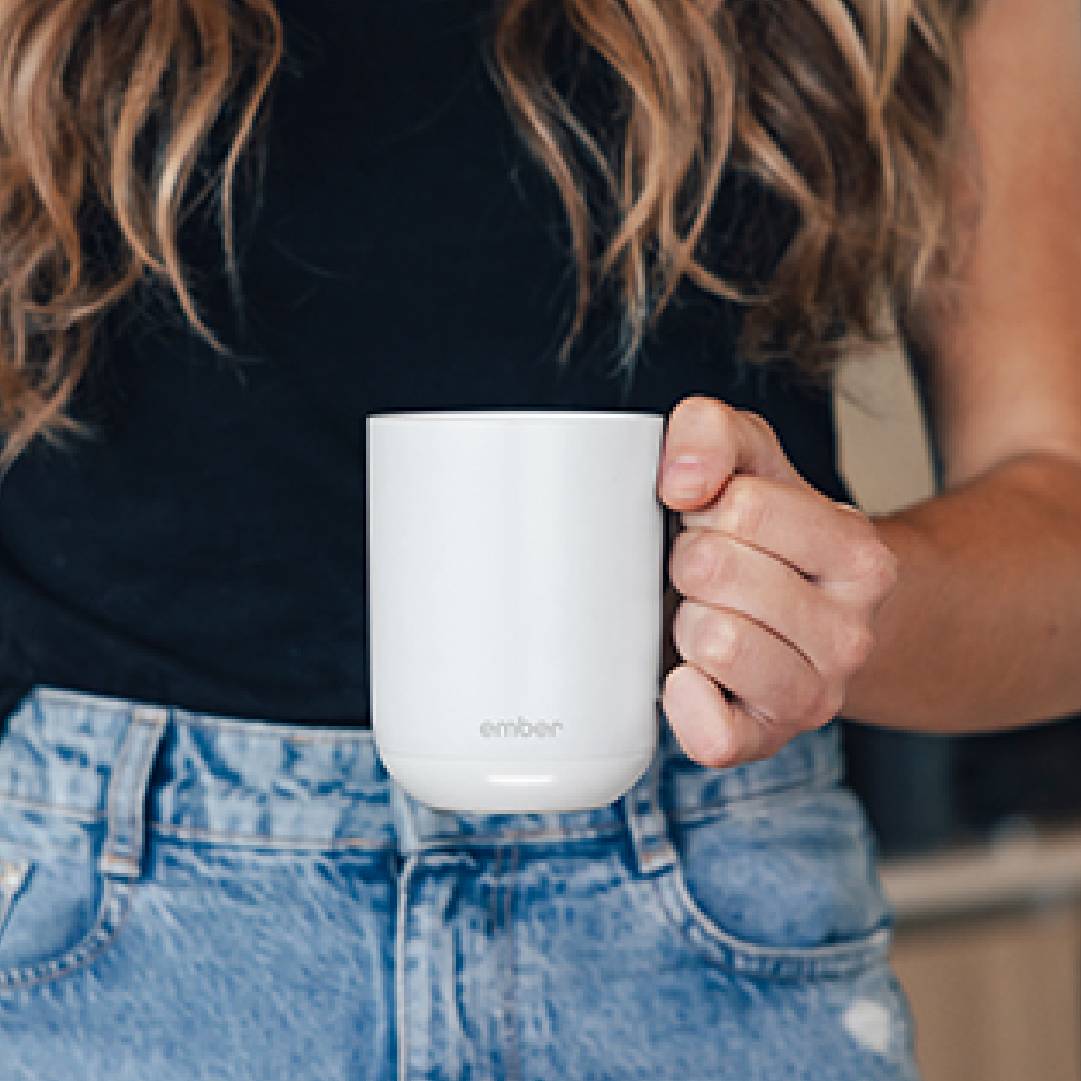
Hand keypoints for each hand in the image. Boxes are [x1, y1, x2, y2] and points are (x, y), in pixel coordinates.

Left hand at [657, 396, 899, 767]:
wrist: (815, 619)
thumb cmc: (771, 540)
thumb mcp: (753, 460)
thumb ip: (713, 431)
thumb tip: (685, 479)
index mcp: (859, 554)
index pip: (742, 506)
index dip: (708, 506)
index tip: (721, 520)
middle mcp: (851, 632)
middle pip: (713, 570)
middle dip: (691, 561)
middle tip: (712, 574)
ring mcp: (815, 695)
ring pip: (711, 640)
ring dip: (688, 621)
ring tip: (712, 616)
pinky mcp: (768, 741)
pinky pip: (712, 733)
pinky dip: (686, 700)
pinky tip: (695, 675)